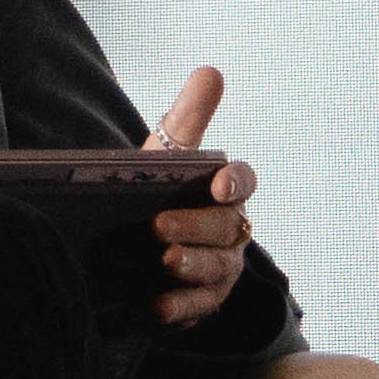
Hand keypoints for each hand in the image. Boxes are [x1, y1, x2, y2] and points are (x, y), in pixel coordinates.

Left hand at [143, 63, 259, 330]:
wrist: (133, 245)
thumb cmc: (157, 192)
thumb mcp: (165, 156)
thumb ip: (187, 119)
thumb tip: (211, 71)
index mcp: (226, 191)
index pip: (245, 183)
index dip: (236, 183)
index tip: (219, 184)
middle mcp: (232, 231)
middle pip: (226, 228)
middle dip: (196, 226)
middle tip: (159, 225)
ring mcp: (221, 268)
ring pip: (217, 268)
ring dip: (191, 265)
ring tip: (163, 261)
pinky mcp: (202, 302)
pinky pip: (198, 307)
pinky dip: (179, 308)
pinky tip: (156, 306)